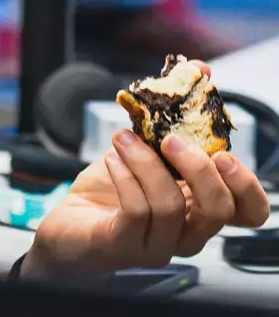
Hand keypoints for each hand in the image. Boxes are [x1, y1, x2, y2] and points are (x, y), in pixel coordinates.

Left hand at [22, 63, 269, 279]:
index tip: (223, 152)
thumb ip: (171, 115)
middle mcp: (186, 232)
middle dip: (199, 167)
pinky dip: (125, 176)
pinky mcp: (124, 247)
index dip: (247, 185)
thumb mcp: (143, 147)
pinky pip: (136, 212)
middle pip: (218, 209)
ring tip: (123, 138)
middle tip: (171, 139)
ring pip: (171, 206)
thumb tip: (199, 69)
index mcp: (199, 208)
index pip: (248, 212)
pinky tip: (112, 159)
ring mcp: (157, 244)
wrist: (67, 226)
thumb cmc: (109, 189)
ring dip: (146, 162)